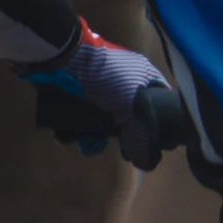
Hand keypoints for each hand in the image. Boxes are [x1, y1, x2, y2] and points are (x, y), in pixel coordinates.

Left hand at [21, 20, 173, 169]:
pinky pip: (77, 114)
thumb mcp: (130, 107)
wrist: (63, 58)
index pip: (160, 98)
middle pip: (128, 113)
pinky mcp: (74, 90)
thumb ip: (140, 136)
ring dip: (93, 134)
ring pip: (101, 117)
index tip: (156, 140)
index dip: (160, 119)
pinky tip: (68, 135)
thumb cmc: (106, 77)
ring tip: (86, 144)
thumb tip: (147, 165)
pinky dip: (73, 127)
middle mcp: (122, 79)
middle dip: (120, 133)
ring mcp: (96, 85)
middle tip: (119, 148)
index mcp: (142, 75)